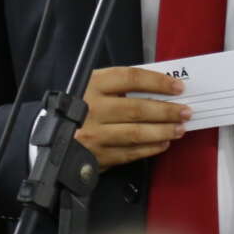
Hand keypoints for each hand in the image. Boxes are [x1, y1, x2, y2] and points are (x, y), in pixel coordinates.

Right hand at [75, 66, 191, 170]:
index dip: (158, 82)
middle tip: (186, 111)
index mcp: (92, 85)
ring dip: (163, 131)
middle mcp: (91, 109)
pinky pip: (129, 153)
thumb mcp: (93, 87)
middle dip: (167, 111)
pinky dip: (150, 148)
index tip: (177, 87)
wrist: (48, 134)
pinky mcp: (96, 155)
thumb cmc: (78, 106)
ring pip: (136, 133)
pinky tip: (162, 143)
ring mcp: (93, 134)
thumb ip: (122, 87)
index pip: (131, 78)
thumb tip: (160, 90)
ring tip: (179, 129)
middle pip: (137, 109)